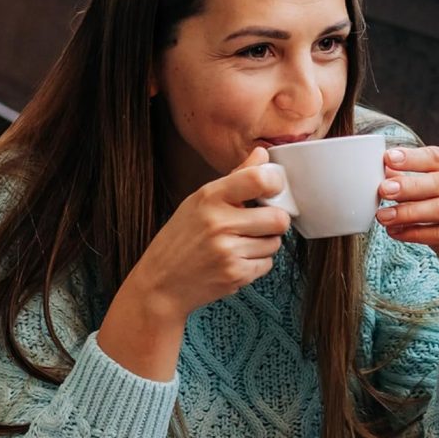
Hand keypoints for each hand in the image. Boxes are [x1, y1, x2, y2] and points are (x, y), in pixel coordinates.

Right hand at [129, 146, 290, 320]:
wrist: (160, 283)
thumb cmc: (180, 239)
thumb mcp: (199, 201)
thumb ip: (236, 177)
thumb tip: (263, 154)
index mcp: (209, 197)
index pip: (258, 179)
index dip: (275, 183)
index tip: (274, 189)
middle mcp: (219, 223)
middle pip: (278, 218)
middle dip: (274, 222)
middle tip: (260, 223)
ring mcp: (228, 251)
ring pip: (275, 243)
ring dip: (265, 244)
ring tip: (242, 244)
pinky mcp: (235, 275)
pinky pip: (267, 264)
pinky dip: (257, 263)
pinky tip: (236, 260)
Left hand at [377, 145, 438, 289]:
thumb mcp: (431, 199)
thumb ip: (414, 182)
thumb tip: (386, 168)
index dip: (413, 158)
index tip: (387, 159)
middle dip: (409, 186)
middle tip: (383, 190)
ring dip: (408, 212)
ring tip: (383, 216)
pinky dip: (414, 233)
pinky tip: (395, 233)